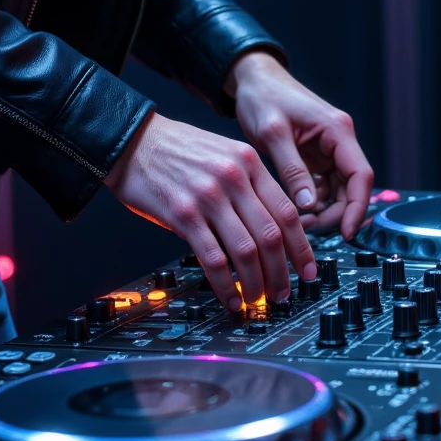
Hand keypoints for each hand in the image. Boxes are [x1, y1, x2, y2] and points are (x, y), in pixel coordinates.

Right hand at [104, 111, 317, 309]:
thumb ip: (248, 187)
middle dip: (281, 272)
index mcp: (249, 162)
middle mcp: (233, 178)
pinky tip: (230, 297)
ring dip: (256, 283)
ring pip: (246, 250)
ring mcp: (208, 196)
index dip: (302, 247)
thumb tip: (269, 232)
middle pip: (271, 235)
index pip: (287, 212)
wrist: (132, 140)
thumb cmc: (176, 150)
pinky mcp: (183, 214)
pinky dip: (225, 284)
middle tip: (283, 293)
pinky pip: (213, 258)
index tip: (307, 270)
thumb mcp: (223, 154)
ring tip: (258, 300)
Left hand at [225, 51, 373, 239]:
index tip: (345, 233)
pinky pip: (322, 187)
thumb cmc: (263, 96)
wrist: (252, 80)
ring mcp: (328, 149)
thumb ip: (292, 168)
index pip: (361, 175)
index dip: (357, 207)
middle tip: (307, 230)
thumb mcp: (273, 133)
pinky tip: (295, 210)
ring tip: (297, 223)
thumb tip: (308, 205)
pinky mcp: (315, 157)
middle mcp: (339, 141)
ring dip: (322, 211)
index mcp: (337, 130)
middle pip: (351, 188)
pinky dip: (312, 202)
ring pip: (337, 191)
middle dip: (334, 214)